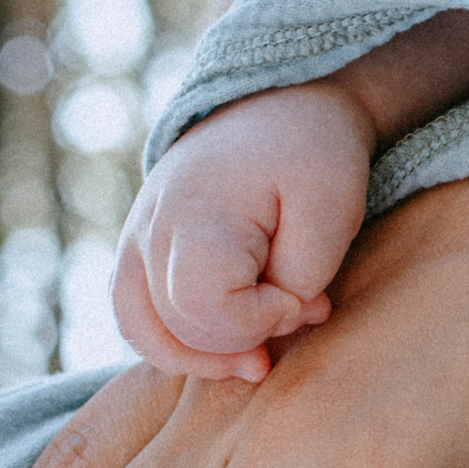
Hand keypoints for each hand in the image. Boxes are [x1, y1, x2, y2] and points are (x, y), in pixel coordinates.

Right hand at [113, 85, 372, 381]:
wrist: (280, 108)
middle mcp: (150, 230)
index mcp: (196, 212)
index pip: (205, 307)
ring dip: (204, 358)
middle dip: (245, 337)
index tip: (304, 297)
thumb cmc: (312, 156)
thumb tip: (273, 326)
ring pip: (143, 333)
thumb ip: (300, 280)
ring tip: (259, 359)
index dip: (260, 319)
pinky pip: (137, 320)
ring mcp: (136, 242)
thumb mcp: (332, 210)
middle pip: (178, 327)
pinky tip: (228, 351)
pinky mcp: (139, 253)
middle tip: (302, 309)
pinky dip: (178, 346)